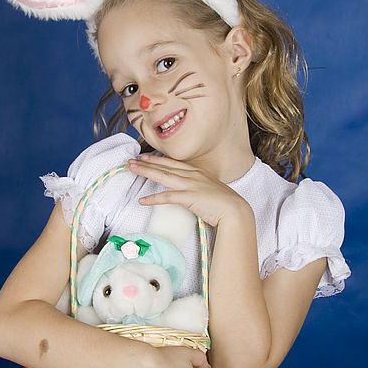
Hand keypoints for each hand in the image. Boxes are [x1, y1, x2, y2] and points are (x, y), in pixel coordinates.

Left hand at [127, 154, 249, 226]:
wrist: (235, 211)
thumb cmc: (225, 203)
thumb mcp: (211, 189)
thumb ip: (200, 187)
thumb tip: (192, 191)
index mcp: (198, 172)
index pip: (174, 163)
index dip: (158, 159)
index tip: (145, 157)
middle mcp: (193, 175)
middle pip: (165, 166)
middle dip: (147, 162)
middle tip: (131, 161)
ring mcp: (191, 185)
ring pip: (163, 176)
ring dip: (146, 172)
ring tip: (132, 169)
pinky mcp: (189, 197)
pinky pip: (167, 197)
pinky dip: (154, 199)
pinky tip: (143, 201)